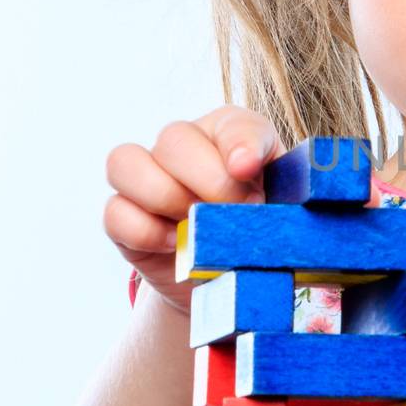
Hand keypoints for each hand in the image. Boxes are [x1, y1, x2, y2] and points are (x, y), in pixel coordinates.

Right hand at [104, 106, 288, 314]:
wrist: (230, 281)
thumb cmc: (264, 235)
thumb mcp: (288, 215)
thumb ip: (290, 200)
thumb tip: (284, 205)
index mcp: (233, 136)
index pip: (234, 124)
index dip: (240, 144)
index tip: (248, 170)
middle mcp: (184, 146)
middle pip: (174, 138)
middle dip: (208, 181)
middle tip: (237, 217)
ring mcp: (147, 178)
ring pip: (125, 161)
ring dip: (166, 197)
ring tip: (199, 229)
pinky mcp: (123, 217)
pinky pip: (115, 212)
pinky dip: (145, 231)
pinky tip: (176, 247)